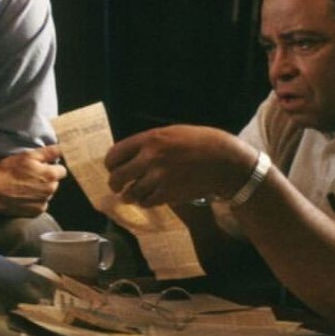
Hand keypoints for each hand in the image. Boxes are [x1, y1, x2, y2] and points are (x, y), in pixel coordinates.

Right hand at [0, 145, 66, 215]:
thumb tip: (62, 149)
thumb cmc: (8, 171)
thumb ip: (49, 152)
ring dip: (40, 190)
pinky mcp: (36, 212)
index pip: (62, 170)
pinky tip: (23, 195)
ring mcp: (43, 202)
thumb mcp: (28, 156)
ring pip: (47, 194)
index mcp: (50, 175)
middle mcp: (50, 190)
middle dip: (46, 179)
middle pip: (54, 183)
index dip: (51, 167)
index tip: (40, 167)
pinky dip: (34, 201)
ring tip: (24, 186)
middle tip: (29, 176)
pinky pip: (40, 204)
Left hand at [104, 125, 255, 206]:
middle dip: (115, 184)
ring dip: (130, 195)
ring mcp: (159, 177)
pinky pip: (146, 202)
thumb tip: (130, 154)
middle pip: (117, 177)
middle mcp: (151, 158)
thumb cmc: (200, 143)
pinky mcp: (168, 194)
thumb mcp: (172, 133)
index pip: (115, 154)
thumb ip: (150, 142)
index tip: (112, 168)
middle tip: (118, 187)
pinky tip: (150, 198)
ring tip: (133, 195)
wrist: (223, 161)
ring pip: (131, 193)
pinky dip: (145, 202)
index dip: (110, 164)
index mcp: (150, 139)